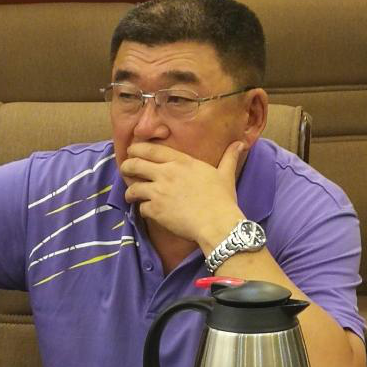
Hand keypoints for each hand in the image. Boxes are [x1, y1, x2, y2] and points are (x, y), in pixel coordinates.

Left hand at [121, 140, 244, 246]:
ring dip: (130, 192)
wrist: (217, 223)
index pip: (151, 150)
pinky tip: (146, 211)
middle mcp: (166, 173)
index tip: (132, 151)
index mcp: (181, 162)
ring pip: (133, 187)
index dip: (137, 149)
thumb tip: (241, 143)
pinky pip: (140, 208)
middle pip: (135, 164)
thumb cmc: (222, 199)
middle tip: (125, 170)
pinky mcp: (155, 210)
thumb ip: (229, 157)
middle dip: (126, 166)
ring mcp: (158, 192)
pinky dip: (141, 210)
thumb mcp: (225, 174)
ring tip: (130, 195)